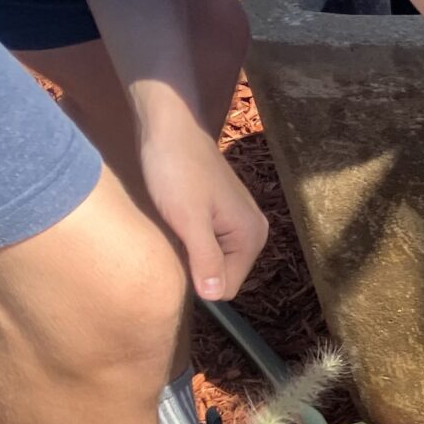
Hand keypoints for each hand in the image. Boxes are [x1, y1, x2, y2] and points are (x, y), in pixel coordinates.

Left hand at [138, 123, 269, 300]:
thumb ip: (205, 259)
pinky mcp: (224, 213)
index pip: (226, 289)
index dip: (197, 280)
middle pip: (222, 276)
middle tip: (172, 238)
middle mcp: (253, 232)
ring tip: (173, 227)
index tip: (176, 254)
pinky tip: (177, 219)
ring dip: (190, 252)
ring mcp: (240, 222)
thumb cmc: (177, 171)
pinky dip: (191, 238)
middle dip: (195, 266)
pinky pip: (210, 243)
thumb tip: (215, 296)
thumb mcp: (188, 219)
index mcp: (251, 237)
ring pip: (213, 260)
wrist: (170, 127)